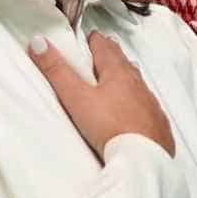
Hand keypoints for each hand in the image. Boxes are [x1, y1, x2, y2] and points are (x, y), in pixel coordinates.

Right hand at [30, 31, 174, 157]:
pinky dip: (141, 104)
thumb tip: (39, 43)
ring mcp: (150, 105)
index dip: (96, 41)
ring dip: (128, 78)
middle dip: (113, 55)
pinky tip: (137, 110)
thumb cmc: (110, 128)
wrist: (143, 160)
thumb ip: (57, 71)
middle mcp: (138, 85)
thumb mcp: (76, 98)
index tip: (91, 37)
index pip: (105, 49)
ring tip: (121, 75)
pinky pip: (149, 108)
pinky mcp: (157, 125)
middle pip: (124, 63)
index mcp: (117, 74)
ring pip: (138, 84)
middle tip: (106, 49)